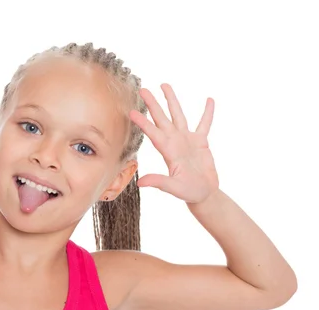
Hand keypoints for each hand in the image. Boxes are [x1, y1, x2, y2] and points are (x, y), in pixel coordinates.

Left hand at [130, 84, 218, 203]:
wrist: (203, 194)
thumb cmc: (188, 192)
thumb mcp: (173, 188)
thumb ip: (159, 182)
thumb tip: (140, 183)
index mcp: (168, 150)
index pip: (153, 133)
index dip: (143, 122)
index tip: (131, 111)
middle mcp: (175, 141)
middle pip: (162, 118)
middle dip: (153, 103)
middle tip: (142, 88)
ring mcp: (187, 140)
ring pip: (178, 115)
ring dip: (172, 100)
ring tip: (165, 85)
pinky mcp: (201, 142)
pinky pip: (204, 124)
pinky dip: (207, 113)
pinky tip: (209, 100)